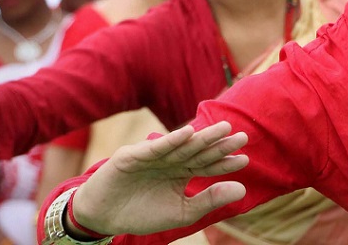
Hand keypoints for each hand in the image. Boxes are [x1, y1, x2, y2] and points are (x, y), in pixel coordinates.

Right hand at [70, 122, 248, 235]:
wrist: (103, 217)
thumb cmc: (142, 214)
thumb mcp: (182, 212)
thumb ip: (209, 200)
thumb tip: (243, 189)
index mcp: (181, 172)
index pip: (208, 165)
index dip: (225, 162)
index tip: (244, 159)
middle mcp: (170, 160)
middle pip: (199, 151)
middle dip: (220, 144)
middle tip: (243, 136)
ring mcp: (153, 156)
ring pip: (182, 145)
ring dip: (202, 137)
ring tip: (223, 129)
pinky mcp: (133, 155)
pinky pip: (156, 147)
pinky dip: (171, 140)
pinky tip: (188, 133)